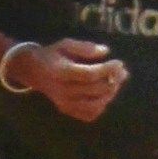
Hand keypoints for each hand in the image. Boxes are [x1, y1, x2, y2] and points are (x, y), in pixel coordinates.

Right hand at [9, 38, 126, 124]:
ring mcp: (65, 103)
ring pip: (95, 105)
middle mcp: (63, 91)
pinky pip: (89, 114)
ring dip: (110, 94)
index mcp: (62, 72)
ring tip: (116, 82)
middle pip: (95, 90)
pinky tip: (105, 94)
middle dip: (113, 80)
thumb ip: (85, 47)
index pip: (90, 74)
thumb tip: (105, 52)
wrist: (35, 71)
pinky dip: (101, 106)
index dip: (107, 70)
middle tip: (122, 71)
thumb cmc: (54, 55)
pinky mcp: (67, 110)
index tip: (119, 63)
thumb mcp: (66, 44)